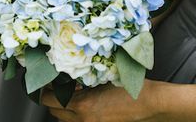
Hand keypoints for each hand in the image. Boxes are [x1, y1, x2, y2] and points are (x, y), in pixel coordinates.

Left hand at [42, 80, 163, 121]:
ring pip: (64, 120)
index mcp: (83, 105)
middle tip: (58, 85)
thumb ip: (79, 80)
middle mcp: (84, 120)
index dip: (45, 89)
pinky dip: (75, 114)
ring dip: (63, 108)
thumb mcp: (99, 79)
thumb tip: (63, 77)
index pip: (48, 100)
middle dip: (52, 98)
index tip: (48, 80)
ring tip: (72, 94)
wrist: (149, 104)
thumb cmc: (128, 88)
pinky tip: (83, 103)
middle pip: (53, 112)